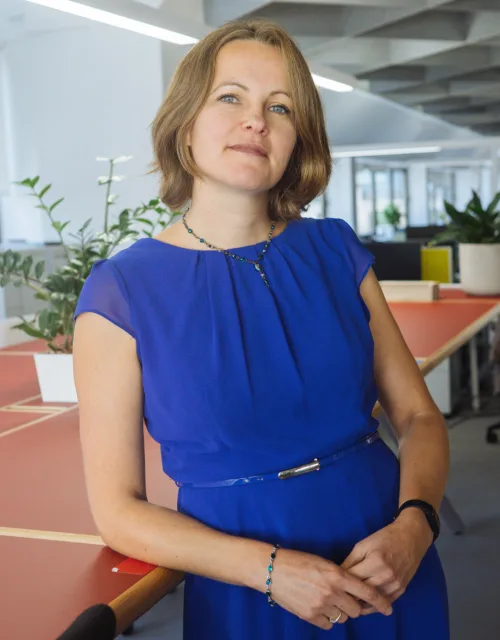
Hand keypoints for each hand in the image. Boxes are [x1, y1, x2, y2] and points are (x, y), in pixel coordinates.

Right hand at [265, 547, 393, 630]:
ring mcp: (320, 606)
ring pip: (342, 617)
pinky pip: (328, 624)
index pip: (366, 592)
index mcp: (337, 575)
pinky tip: (319, 607)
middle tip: (347, 599)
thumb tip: (353, 588)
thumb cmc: (298, 561)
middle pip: (356, 609)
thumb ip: (340, 576)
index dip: (380, 601)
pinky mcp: (310, 616)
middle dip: (355, 606)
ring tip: (329, 601)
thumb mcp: (323, 563)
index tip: (388, 608)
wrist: (273, 570)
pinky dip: (327, 618)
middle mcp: (331, 592)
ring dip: (340, 611)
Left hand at [340, 509, 432, 614]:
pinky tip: (363, 605)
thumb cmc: (384, 538)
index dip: (340, 583)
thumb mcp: (363, 544)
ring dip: (360, 604)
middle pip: (362, 592)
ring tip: (347, 604)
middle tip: (337, 598)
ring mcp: (395, 585)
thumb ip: (350, 561)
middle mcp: (387, 576)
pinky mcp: (402, 590)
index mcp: (376, 562)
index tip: (332, 586)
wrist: (411, 538)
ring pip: (373, 602)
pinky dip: (373, 606)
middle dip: (349, 595)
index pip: (353, 579)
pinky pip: (384, 603)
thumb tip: (337, 576)